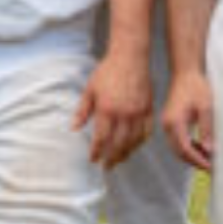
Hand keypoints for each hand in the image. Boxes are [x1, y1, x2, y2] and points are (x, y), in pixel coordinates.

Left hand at [76, 48, 152, 167]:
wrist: (130, 57)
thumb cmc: (108, 71)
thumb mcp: (90, 90)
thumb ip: (82, 111)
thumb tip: (74, 129)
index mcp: (107, 110)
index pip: (101, 139)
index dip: (97, 152)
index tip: (93, 159)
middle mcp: (124, 114)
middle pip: (119, 144)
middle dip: (112, 158)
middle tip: (107, 166)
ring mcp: (138, 112)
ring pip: (134, 141)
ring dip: (126, 153)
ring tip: (120, 159)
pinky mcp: (148, 109)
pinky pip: (147, 131)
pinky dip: (141, 142)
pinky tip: (135, 145)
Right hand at [161, 69, 215, 170]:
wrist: (186, 72)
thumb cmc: (197, 87)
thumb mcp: (206, 108)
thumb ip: (206, 129)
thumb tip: (209, 150)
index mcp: (174, 123)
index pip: (185, 149)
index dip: (198, 160)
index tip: (211, 167)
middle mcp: (167, 125)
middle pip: (179, 152)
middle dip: (194, 161)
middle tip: (210, 167)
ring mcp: (167, 124)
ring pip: (177, 148)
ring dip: (191, 155)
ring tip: (207, 159)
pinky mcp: (170, 122)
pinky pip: (177, 140)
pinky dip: (188, 147)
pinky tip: (200, 148)